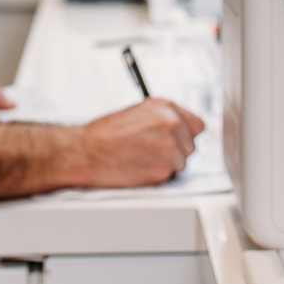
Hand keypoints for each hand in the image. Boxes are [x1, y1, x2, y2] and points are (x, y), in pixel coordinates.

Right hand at [75, 97, 204, 187]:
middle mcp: (171, 123)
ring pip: (182, 162)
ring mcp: (170, 146)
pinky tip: (140, 168)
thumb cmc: (104, 134)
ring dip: (167, 164)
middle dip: (176, 151)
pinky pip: (171, 176)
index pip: (197, 124)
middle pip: (191, 145)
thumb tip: (180, 129)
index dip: (185, 135)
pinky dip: (158, 176)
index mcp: (165, 107)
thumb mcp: (138, 112)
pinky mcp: (164, 168)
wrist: (86, 151)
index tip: (177, 141)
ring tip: (142, 159)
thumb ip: (163, 118)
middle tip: (151, 152)